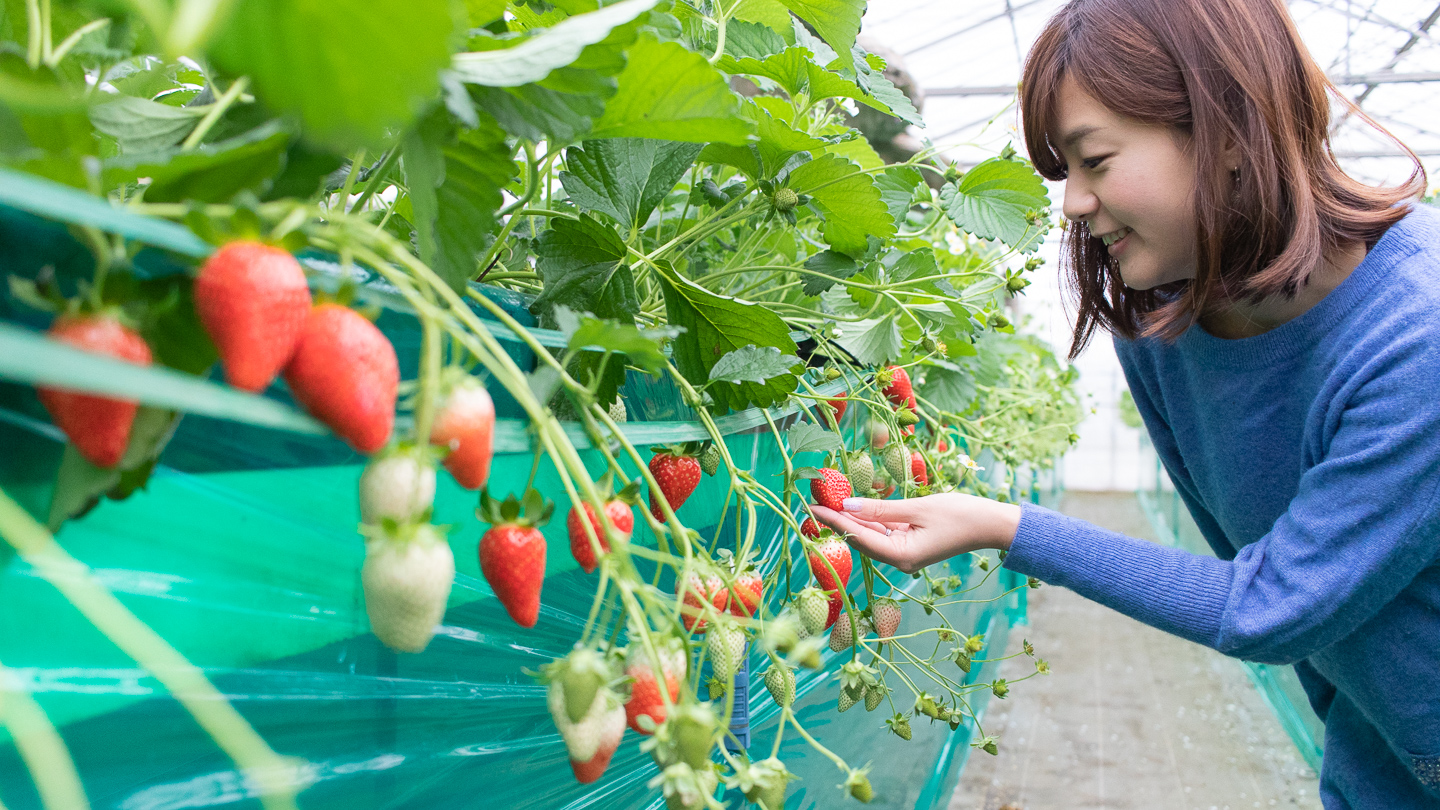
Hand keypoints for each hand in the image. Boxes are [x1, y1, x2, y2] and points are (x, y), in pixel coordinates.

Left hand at [809, 493, 1021, 573]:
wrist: (992, 524)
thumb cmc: (960, 515)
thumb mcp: (917, 508)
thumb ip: (880, 508)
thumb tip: (846, 505)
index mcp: (901, 556)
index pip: (858, 536)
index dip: (834, 520)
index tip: (813, 506)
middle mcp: (900, 561)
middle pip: (861, 539)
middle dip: (837, 521)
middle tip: (813, 502)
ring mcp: (905, 555)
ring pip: (870, 536)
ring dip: (850, 520)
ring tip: (827, 503)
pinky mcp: (910, 546)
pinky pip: (883, 533)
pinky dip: (868, 520)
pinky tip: (853, 507)